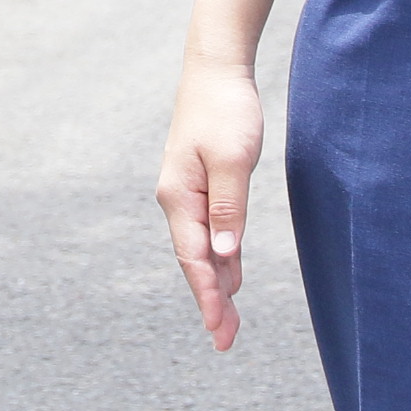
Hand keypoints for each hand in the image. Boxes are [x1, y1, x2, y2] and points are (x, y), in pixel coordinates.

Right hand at [157, 59, 265, 350]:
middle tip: (227, 342)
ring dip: (216, 284)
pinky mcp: (200, 184)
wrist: (215, 69)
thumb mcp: (232, 160)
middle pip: (194, 261)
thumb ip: (228, 209)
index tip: (221, 333)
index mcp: (179, 197)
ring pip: (201, 249)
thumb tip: (222, 256)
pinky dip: (220, 258)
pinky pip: (209, 232)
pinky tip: (230, 275)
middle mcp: (177, 200)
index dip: (209, 298)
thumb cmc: (225, 110)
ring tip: (229, 322)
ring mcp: (187, 193)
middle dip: (211, 301)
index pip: (195, 259)